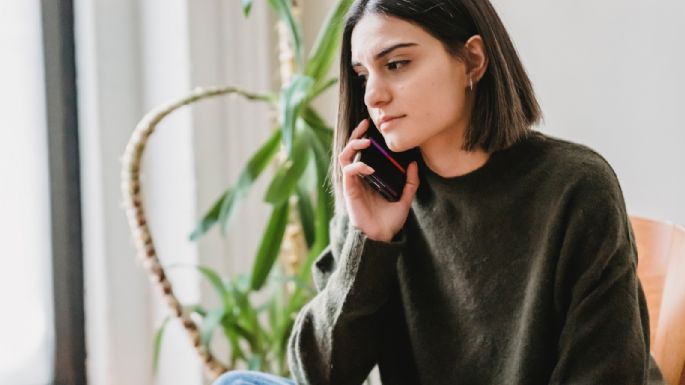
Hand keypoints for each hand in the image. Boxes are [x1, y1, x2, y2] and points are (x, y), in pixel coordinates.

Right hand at [338, 119, 419, 241]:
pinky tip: (369, 167)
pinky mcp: (349, 190)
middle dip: (356, 135)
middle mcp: (359, 177)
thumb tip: (414, 164)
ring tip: (365, 142)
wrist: (382, 237)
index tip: (372, 127)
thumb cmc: (389, 220)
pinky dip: (358, 166)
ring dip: (353, 146)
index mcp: (369, 176)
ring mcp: (353, 183)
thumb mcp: (405, 199)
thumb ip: (410, 182)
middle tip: (365, 125)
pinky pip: (349, 172)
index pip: (362, 152)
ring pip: (345, 157)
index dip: (364, 137)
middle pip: (350, 149)